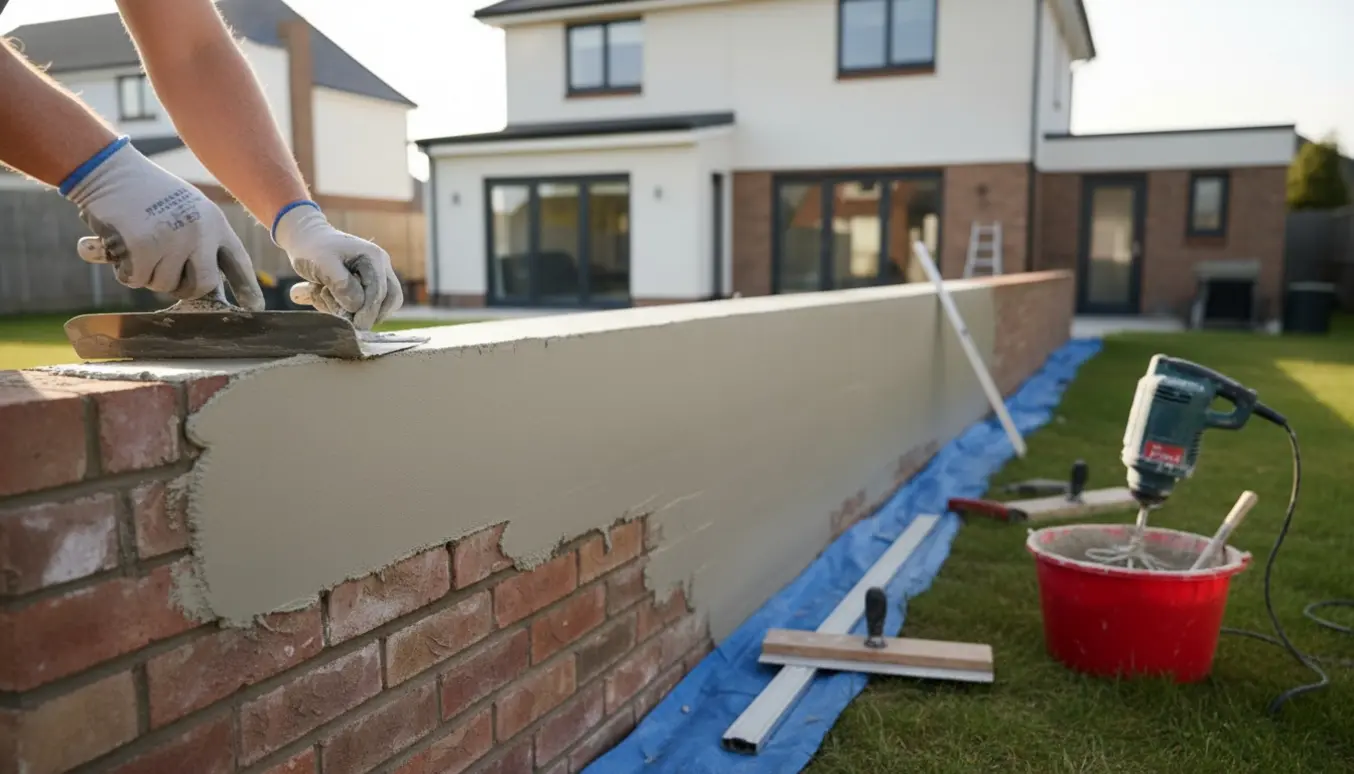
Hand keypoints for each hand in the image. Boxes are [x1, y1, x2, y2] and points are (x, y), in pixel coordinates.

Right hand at [65, 139, 264, 309]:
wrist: (108, 169)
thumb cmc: (145, 191)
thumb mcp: (187, 208)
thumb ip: (200, 240)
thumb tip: (209, 285)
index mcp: (214, 222)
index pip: (238, 261)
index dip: (247, 287)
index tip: (255, 307)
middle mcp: (199, 232)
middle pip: (203, 285)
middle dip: (185, 288)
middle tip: (168, 274)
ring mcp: (173, 241)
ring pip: (164, 285)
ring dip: (148, 274)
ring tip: (139, 244)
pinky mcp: (143, 248)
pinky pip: (136, 280)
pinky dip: (125, 270)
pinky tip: (121, 245)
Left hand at [273, 203, 402, 329]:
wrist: (305, 238)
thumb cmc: (312, 249)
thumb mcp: (323, 264)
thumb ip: (342, 285)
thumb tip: (357, 306)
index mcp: (373, 257)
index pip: (380, 291)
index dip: (368, 311)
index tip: (355, 325)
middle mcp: (380, 266)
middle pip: (391, 299)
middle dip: (370, 314)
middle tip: (351, 324)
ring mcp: (376, 275)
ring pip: (382, 305)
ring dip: (357, 312)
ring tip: (327, 299)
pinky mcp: (367, 284)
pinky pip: (368, 305)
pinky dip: (349, 309)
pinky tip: (328, 299)